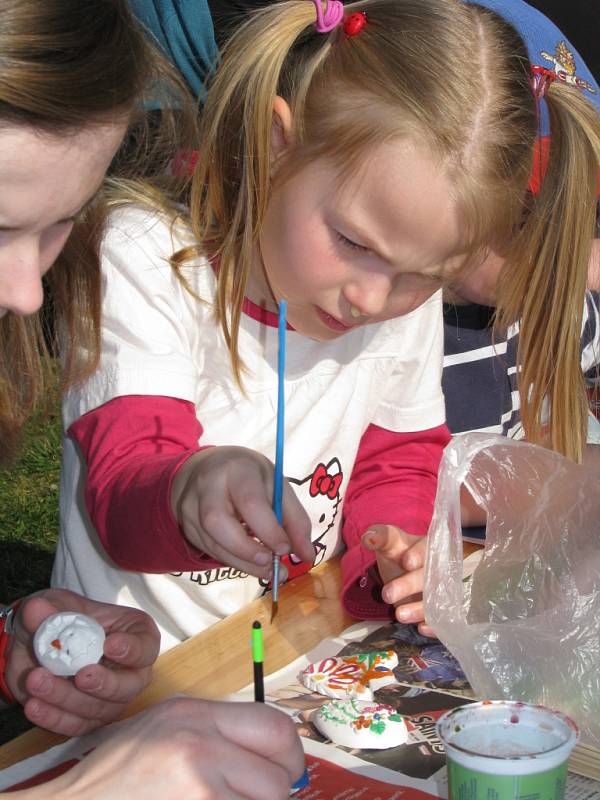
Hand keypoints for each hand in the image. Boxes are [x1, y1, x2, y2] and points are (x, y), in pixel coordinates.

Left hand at [4, 589, 159, 735]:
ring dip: (67, 698)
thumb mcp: (53, 605)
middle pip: (130, 686)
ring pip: (98, 709)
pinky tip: (34, 705)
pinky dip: (54, 718)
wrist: (34, 645)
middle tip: (82, 676)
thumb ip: (48, 608)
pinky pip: (75, 726)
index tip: (110, 644)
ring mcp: (110, 699)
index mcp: (134, 636)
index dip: (133, 649)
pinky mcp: (87, 719)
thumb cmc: (60, 619)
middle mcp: (130, 671)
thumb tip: (36, 609)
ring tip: (36, 681)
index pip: (146, 647)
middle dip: (106, 684)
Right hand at [46, 697, 305, 799]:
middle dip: (273, 796)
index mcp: (194, 713)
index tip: (285, 774)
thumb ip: (217, 733)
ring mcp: (196, 786)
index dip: (289, 758)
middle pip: (278, 777)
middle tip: (253, 798)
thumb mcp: (165, 729)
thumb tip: (274, 754)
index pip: (275, 728)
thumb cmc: (115, 778)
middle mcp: (198, 743)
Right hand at [171, 446, 313, 578]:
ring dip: (242, 563)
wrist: (210, 468)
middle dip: (246, 550)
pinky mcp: (186, 525)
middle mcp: (208, 485)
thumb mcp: (276, 486)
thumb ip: (295, 520)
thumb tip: (307, 556)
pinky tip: (249, 562)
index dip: (269, 531)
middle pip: (218, 522)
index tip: (285, 549)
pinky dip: (233, 561)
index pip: (250, 502)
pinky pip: (209, 550)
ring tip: (266, 570)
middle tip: (270, 563)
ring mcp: (191, 506)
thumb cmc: (251, 477)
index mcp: (237, 468)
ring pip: (212, 542)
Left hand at [362, 524, 434, 636]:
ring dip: (419, 608)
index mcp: (429, 546)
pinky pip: (443, 619)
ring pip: (436, 600)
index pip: (428, 547)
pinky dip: (434, 626)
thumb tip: (369, 538)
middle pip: (430, 576)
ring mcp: (442, 590)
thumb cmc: (399, 553)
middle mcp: (440, 568)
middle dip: (409, 585)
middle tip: (387, 594)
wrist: (405, 570)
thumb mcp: (390, 543)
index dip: (419, 554)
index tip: (406, 562)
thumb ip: (381, 537)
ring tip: (398, 614)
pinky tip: (421, 629)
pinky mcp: (441, 610)